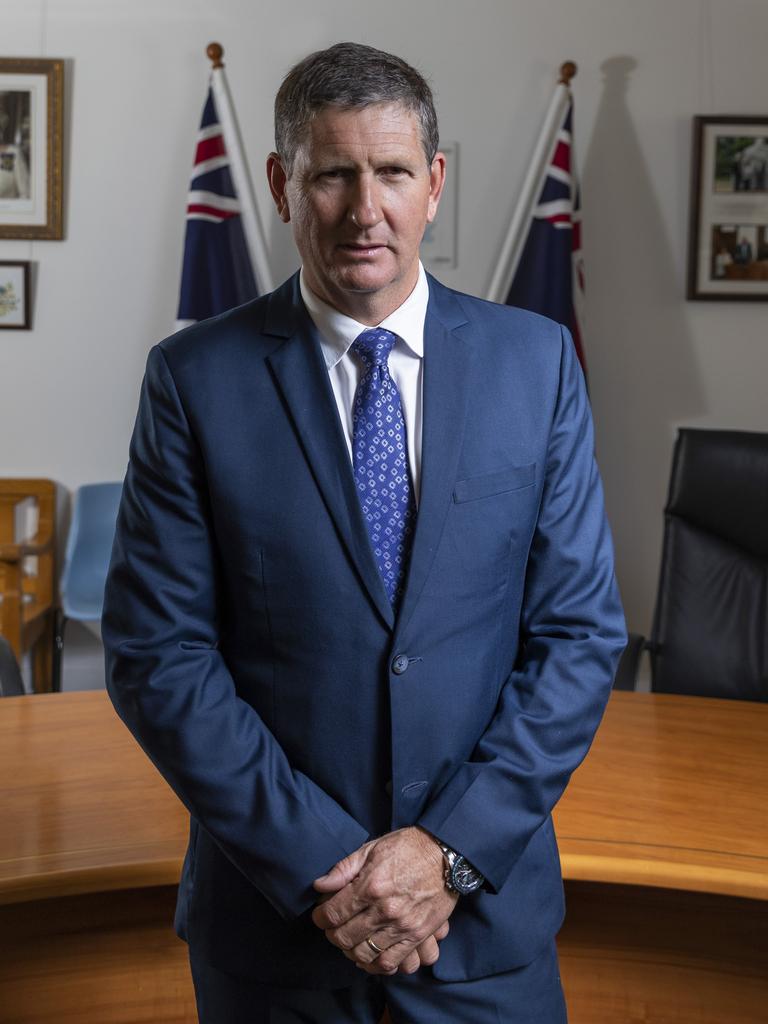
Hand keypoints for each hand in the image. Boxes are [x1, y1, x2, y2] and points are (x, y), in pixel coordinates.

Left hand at [311, 826, 458, 974]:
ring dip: (350, 951)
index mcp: (371, 885)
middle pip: (344, 937)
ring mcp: (402, 926)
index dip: (320, 917)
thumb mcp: (372, 848)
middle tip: (333, 927)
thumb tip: (320, 885)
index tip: (321, 915)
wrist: (447, 855)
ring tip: (350, 940)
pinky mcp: (417, 936)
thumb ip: (344, 868)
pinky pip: (390, 963)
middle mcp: (385, 910)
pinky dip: (375, 965)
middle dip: (332, 934)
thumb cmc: (408, 847)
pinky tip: (370, 955)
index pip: (333, 913)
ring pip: (364, 954)